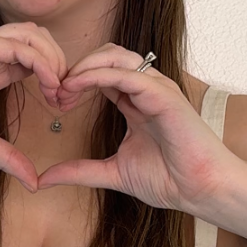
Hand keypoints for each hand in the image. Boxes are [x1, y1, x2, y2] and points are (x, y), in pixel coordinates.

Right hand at [0, 22, 66, 190]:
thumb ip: (8, 158)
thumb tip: (35, 183)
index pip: (38, 59)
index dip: (57, 77)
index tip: (64, 106)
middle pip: (42, 40)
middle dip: (62, 64)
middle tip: (66, 97)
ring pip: (33, 34)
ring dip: (54, 58)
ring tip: (58, 89)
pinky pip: (16, 44)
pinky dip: (39, 59)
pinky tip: (46, 84)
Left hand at [36, 45, 235, 214]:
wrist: (202, 191)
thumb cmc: (170, 180)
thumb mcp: (113, 173)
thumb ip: (80, 171)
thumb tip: (44, 179)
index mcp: (137, 102)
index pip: (102, 74)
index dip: (75, 81)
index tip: (54, 100)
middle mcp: (148, 90)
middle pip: (106, 56)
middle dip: (76, 68)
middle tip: (55, 91)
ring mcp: (158, 89)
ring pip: (116, 57)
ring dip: (85, 67)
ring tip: (64, 87)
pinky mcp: (165, 96)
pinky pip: (127, 75)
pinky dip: (98, 76)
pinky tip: (78, 87)